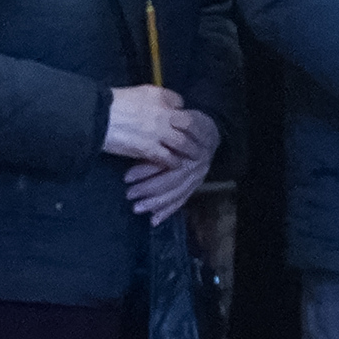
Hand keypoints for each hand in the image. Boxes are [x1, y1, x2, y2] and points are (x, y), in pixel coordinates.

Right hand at [106, 84, 196, 166]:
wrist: (96, 117)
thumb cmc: (111, 103)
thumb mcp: (137, 92)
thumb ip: (154, 97)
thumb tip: (168, 104)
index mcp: (158, 96)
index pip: (179, 102)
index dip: (183, 111)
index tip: (183, 120)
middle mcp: (162, 113)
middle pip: (189, 123)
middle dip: (196, 133)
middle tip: (202, 140)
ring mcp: (157, 132)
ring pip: (183, 142)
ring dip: (189, 150)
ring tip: (194, 155)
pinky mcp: (149, 149)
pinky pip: (168, 158)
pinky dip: (174, 162)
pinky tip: (176, 165)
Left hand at [126, 108, 219, 222]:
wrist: (212, 135)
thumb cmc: (194, 126)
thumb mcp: (190, 118)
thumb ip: (180, 121)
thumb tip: (171, 119)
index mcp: (192, 151)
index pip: (168, 163)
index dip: (147, 170)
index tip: (127, 177)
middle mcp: (195, 168)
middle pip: (171, 182)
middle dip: (148, 190)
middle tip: (129, 195)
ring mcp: (196, 180)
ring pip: (175, 194)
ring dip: (156, 203)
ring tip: (137, 209)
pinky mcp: (194, 187)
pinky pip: (181, 201)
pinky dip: (168, 211)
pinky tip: (154, 220)